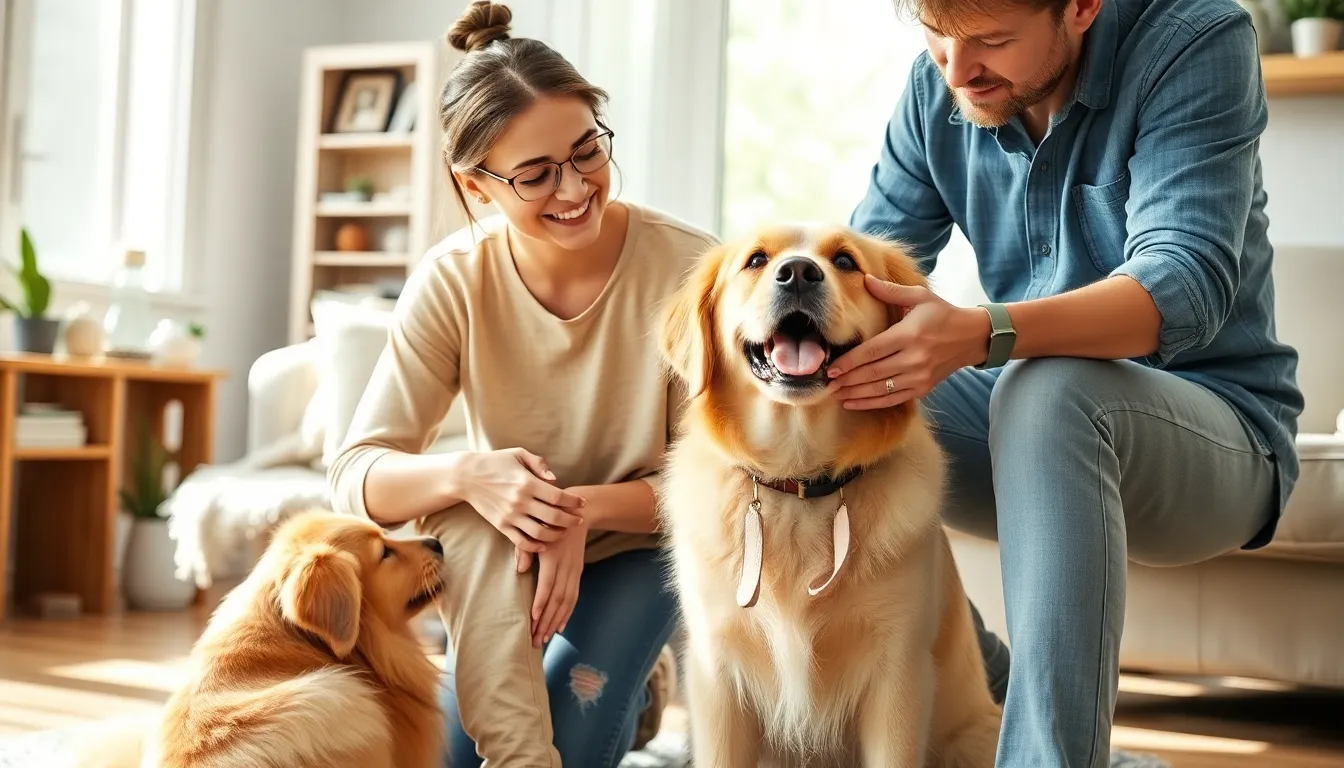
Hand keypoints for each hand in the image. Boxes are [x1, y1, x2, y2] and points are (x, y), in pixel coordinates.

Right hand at [458, 448, 585, 552]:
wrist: (466, 477)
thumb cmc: (495, 462)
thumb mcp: (518, 454)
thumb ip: (539, 464)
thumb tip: (555, 480)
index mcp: (526, 483)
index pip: (557, 496)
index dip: (573, 501)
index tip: (582, 503)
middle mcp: (520, 501)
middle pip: (553, 517)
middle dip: (571, 520)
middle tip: (579, 519)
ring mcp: (510, 516)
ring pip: (540, 533)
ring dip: (557, 535)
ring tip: (564, 531)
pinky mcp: (501, 526)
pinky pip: (521, 542)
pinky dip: (536, 546)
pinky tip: (545, 543)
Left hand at [529, 517, 587, 646]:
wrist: (578, 516)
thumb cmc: (549, 523)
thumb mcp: (535, 531)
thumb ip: (525, 549)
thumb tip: (520, 570)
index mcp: (553, 557)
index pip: (547, 585)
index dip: (541, 603)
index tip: (533, 620)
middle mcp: (566, 567)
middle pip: (557, 599)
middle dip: (546, 621)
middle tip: (535, 640)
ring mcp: (574, 572)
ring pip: (566, 602)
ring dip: (556, 622)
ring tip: (545, 638)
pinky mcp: (578, 573)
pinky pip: (574, 597)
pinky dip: (567, 614)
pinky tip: (560, 627)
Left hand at [827, 274, 990, 408]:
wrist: (972, 337)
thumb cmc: (943, 314)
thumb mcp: (919, 296)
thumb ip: (890, 290)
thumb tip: (864, 279)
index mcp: (909, 335)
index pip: (873, 351)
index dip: (850, 362)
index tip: (830, 368)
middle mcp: (914, 358)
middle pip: (873, 373)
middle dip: (847, 380)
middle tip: (825, 384)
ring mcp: (919, 376)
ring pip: (881, 389)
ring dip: (855, 394)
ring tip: (834, 395)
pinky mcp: (923, 388)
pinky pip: (893, 399)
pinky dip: (871, 403)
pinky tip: (853, 402)